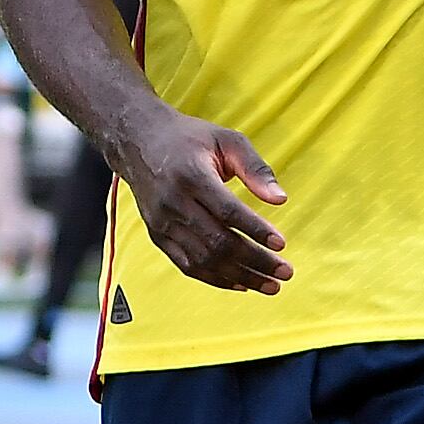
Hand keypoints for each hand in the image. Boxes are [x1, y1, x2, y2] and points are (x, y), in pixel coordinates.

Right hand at [114, 109, 290, 293]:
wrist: (138, 141)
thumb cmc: (190, 138)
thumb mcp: (226, 140)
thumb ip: (255, 168)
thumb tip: (281, 199)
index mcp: (192, 175)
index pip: (228, 211)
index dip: (256, 230)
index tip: (281, 244)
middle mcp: (174, 202)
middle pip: (218, 242)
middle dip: (255, 261)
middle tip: (285, 273)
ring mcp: (163, 222)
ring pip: (204, 260)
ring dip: (240, 276)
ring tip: (270, 285)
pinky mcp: (157, 235)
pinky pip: (187, 265)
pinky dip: (215, 279)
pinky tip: (241, 283)